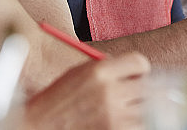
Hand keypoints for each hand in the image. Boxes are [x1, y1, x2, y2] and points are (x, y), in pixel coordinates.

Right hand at [22, 52, 149, 129]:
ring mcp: (113, 115)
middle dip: (144, 90)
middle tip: (138, 95)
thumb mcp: (78, 74)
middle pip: (148, 87)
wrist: (38, 126)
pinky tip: (122, 122)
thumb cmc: (57, 101)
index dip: (140, 69)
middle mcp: (109, 91)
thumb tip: (136, 72)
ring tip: (127, 111)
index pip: (140, 63)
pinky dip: (134, 125)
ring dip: (141, 110)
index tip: (137, 76)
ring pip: (147, 110)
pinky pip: (139, 127)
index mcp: (100, 70)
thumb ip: (107, 70)